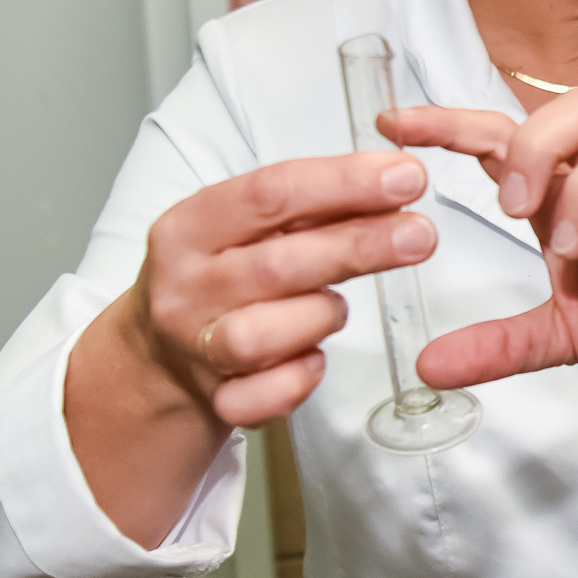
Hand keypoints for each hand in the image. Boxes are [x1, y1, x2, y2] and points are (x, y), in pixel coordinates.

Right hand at [66, 150, 435, 543]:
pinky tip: (313, 359)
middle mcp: (186, 286)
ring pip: (261, 336)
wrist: (158, 356)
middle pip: (276, 264)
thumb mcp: (250, 227)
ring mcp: (196, 347)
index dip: (343, 183)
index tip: (405, 177)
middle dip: (357, 247)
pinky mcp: (215, 400)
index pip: (269, 193)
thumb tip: (397, 179)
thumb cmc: (223, 274)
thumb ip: (315, 204)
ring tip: (337, 307)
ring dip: (319, 317)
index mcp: (190, 227)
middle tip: (419, 235)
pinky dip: (297, 381)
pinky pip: (262, 399)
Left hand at [380, 94, 577, 404]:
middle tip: (515, 207)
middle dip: (536, 146)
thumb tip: (429, 366)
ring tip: (573, 250)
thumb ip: (496, 345)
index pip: (504, 136)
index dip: (451, 122)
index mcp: (562, 197)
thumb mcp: (554, 337)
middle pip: (573, 110)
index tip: (395, 124)